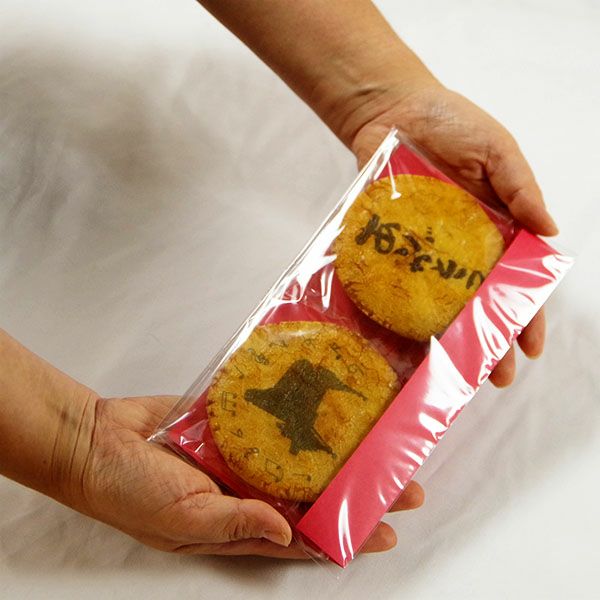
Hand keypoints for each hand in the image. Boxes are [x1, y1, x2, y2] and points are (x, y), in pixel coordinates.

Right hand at [76, 395, 423, 558]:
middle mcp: (249, 488)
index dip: (345, 534)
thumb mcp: (182, 519)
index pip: (305, 535)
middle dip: (357, 489)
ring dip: (337, 448)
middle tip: (402, 481)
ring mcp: (242, 451)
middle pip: (314, 491)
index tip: (385, 529)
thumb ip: (235, 522)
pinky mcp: (232, 420)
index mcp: (240, 523)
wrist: (97, 439)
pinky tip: (326, 401)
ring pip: (300, 451)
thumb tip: (285, 532)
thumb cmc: (130, 492)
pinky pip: (270, 413)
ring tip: (378, 441)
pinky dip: (295, 409)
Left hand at [345, 82, 557, 386]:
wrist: (390, 111)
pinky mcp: (390, 243)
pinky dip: (399, 309)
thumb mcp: (497, 148)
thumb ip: (521, 188)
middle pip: (480, 300)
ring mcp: (424, 248)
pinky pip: (396, 281)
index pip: (518, 278)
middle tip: (494, 375)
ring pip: (439, 301)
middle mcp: (461, 245)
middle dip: (490, 337)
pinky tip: (404, 339)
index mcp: (496, 226)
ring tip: (452, 370)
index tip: (530, 346)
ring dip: (448, 336)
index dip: (527, 311)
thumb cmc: (450, 122)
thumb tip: (551, 232)